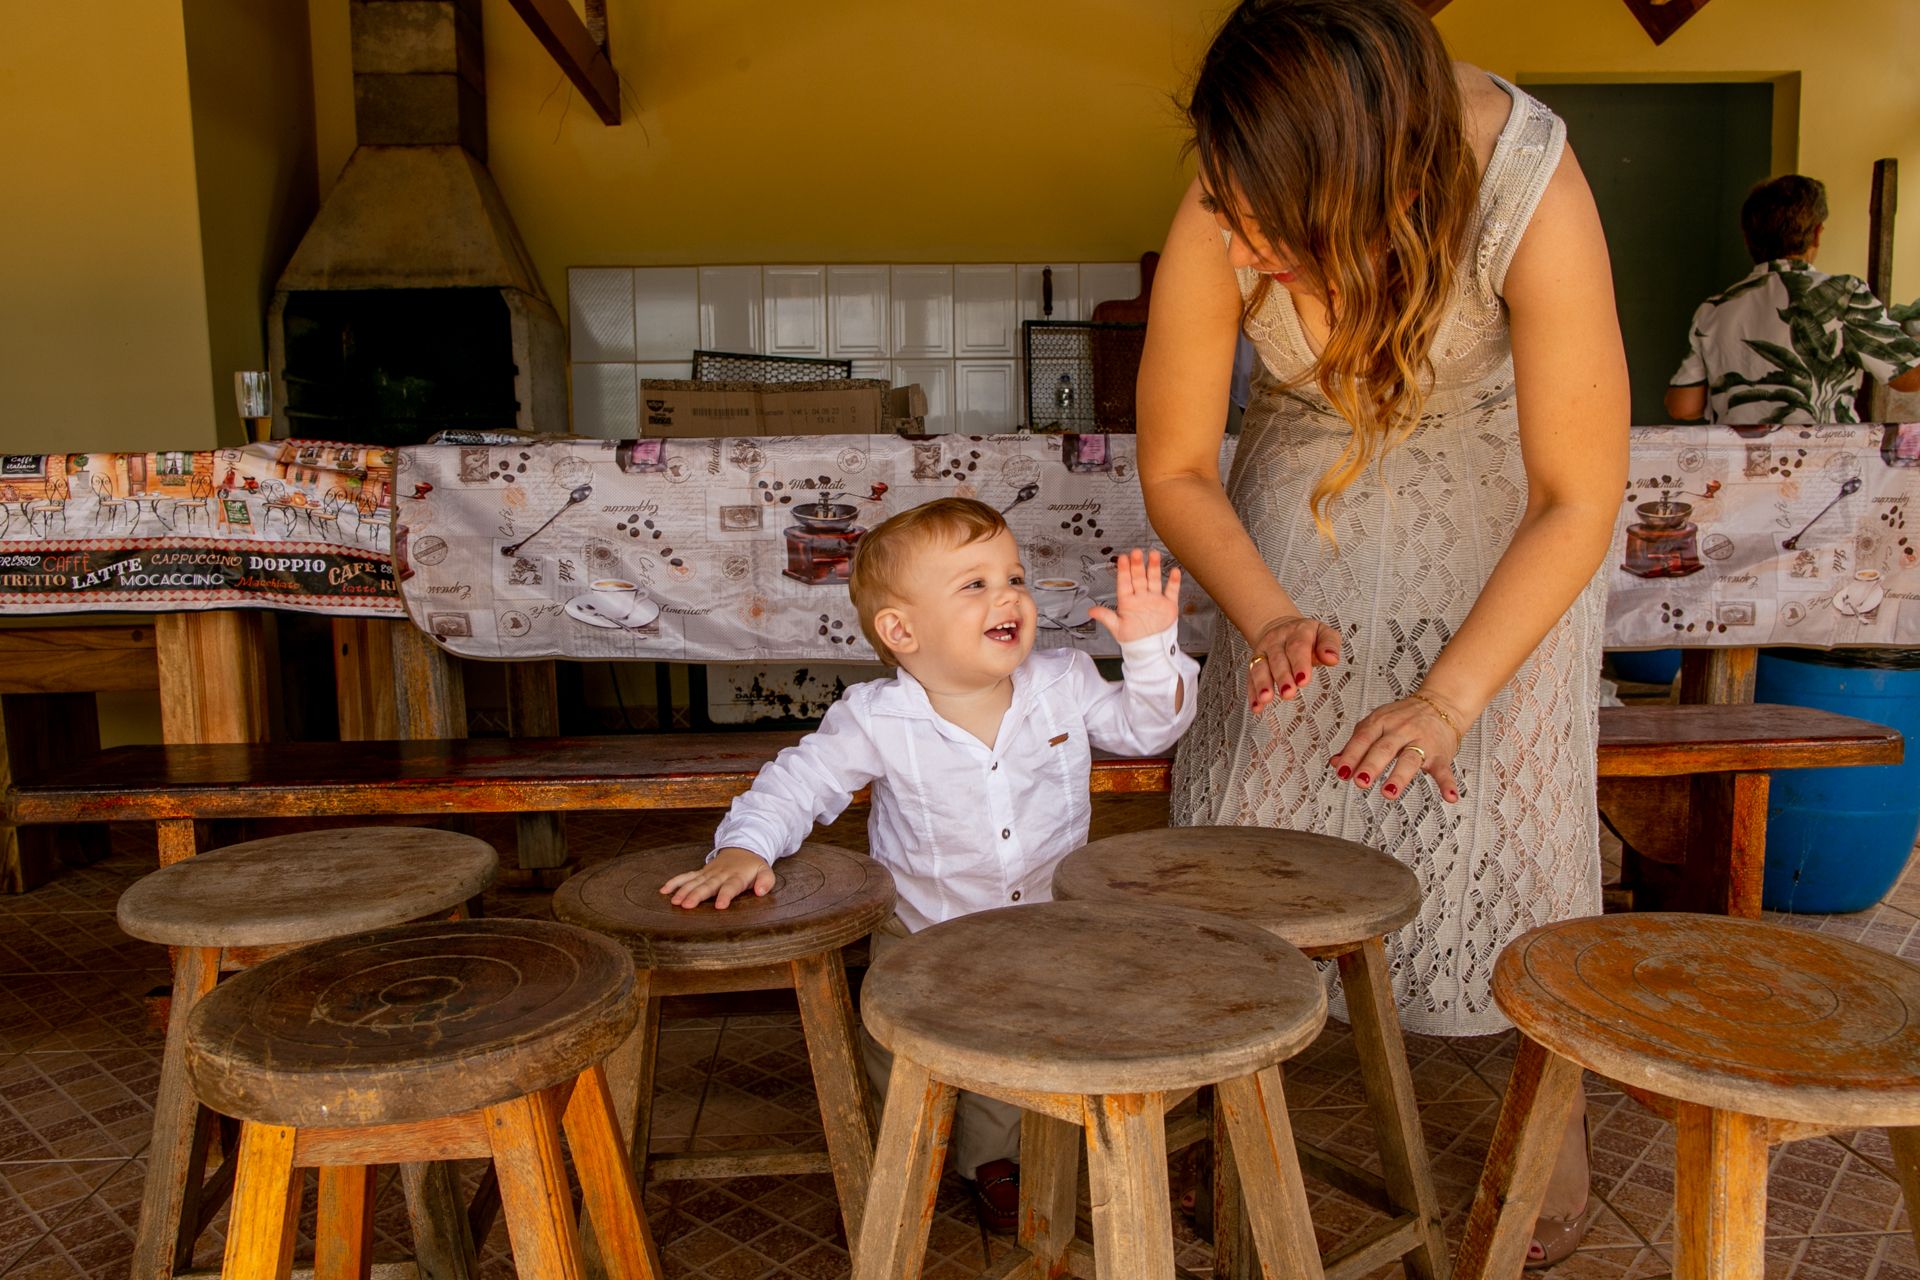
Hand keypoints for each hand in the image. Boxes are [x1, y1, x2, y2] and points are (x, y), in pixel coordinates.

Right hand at [660, 847, 775, 908]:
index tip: (720, 906)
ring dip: (683, 891)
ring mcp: (708, 873)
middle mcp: (720, 875)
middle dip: (697, 895)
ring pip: (694, 881)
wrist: (742, 848)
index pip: (731, 887)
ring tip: (675, 901)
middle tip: (687, 905)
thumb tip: (760, 892)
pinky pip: (686, 876)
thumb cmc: (753, 867)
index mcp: (737, 876)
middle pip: (708, 886)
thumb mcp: (766, 871)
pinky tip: (664, 890)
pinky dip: (675, 882)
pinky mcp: (701, 873)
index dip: (725, 895)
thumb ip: (766, 881)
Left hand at [1087, 548, 1181, 644]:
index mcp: (1128, 601)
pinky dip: (1174, 582)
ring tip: (1153, 554)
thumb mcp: (1117, 628)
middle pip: (1139, 578)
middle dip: (1137, 565)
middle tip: (1136, 552)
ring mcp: (1155, 599)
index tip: (1122, 558)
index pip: (1124, 583)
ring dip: (1154, 568)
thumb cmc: (1133, 639)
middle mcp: (1141, 597)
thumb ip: (1105, 617)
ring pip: (1154, 580)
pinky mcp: (1168, 605)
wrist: (1151, 649)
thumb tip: (1090, 611)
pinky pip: (1172, 591)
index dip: (1123, 570)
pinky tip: (1174, 571)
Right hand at [1247, 615, 1341, 712]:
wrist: (1282, 628)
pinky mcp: (1254, 663)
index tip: (1303, 680)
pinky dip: (1252, 693)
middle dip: (1282, 677)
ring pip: (1260, 667)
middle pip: (1278, 658)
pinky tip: (1256, 706)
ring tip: (1266, 699)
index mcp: (1298, 631)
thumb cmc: (1308, 637)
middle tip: (1288, 693)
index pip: (1298, 646)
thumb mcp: (1324, 633)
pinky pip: (1251, 678)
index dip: (1299, 664)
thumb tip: (1332, 659)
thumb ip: (1330, 644)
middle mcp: (1277, 639)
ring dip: (1262, 684)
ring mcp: (1264, 651)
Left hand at [1328, 691, 1467, 803]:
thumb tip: (1335, 762)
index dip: (1351, 754)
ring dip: (1399, 777)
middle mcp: (1401, 731)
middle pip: (1384, 749)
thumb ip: (1356, 744)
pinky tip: (1449, 796)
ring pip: (1410, 759)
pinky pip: (1444, 770)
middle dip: (1371, 765)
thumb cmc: (1403, 718)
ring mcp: (1422, 742)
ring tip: (1389, 793)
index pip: (1364, 738)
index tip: (1341, 771)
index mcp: (1382, 722)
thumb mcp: (1377, 724)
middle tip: (1360, 782)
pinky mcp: (1440, 754)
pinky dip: (1447, 784)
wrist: (1441, 703)